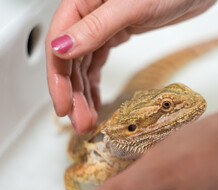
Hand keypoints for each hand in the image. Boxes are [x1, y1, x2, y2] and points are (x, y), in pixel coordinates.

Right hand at [46, 0, 215, 133]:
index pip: (58, 45)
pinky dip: (95, 82)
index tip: (63, 106)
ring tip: (88, 119)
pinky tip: (95, 99)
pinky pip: (98, 62)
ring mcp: (102, 25)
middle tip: (80, 122)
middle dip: (73, 94)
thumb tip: (62, 48)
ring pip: (84, 64)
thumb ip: (95, 27)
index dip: (58, 79)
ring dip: (83, 93)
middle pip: (70, 60)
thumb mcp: (130, 7)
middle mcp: (88, 14)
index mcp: (82, 2)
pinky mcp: (118, 33)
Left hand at [81, 105, 217, 189]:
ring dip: (169, 163)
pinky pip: (202, 170)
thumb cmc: (215, 151)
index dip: (115, 184)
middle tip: (139, 146)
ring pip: (180, 180)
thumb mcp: (156, 168)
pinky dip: (193, 158)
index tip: (113, 161)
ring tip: (168, 139)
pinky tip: (197, 142)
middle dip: (143, 171)